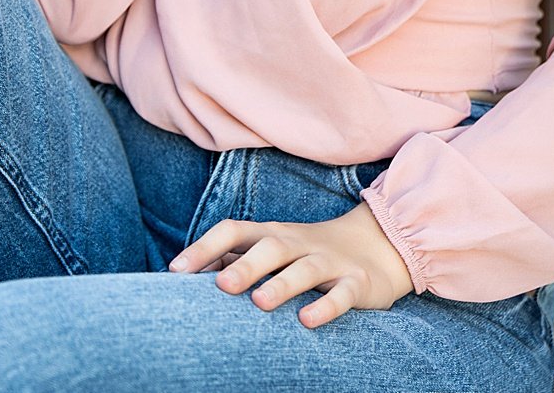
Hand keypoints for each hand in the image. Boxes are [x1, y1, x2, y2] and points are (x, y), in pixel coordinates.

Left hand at [167, 202, 415, 329]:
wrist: (377, 245)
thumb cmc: (307, 252)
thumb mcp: (272, 249)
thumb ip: (234, 258)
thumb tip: (187, 275)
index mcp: (271, 234)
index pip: (233, 231)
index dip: (204, 247)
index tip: (176, 270)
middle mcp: (298, 243)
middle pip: (269, 247)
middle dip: (244, 266)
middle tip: (219, 286)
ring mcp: (329, 262)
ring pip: (304, 270)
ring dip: (282, 285)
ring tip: (259, 303)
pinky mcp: (357, 283)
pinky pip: (342, 294)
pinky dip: (326, 306)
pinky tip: (308, 321)